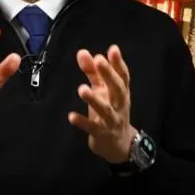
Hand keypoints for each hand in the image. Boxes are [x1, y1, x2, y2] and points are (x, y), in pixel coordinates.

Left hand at [68, 45, 136, 164]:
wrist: (119, 145)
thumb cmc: (110, 111)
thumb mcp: (103, 92)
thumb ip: (93, 73)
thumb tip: (83, 52)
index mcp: (121, 93)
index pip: (123, 77)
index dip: (119, 63)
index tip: (113, 49)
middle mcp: (119, 105)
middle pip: (117, 89)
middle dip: (109, 74)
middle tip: (99, 60)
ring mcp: (111, 120)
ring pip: (105, 110)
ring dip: (94, 99)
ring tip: (82, 88)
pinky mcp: (101, 134)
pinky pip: (91, 128)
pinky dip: (82, 122)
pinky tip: (71, 116)